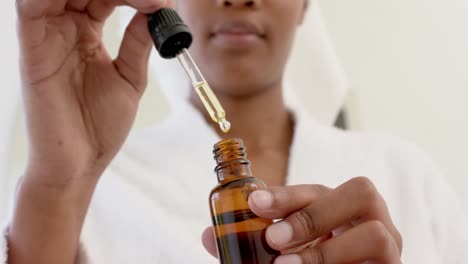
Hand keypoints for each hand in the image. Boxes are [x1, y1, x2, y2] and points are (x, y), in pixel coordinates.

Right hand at [9, 1, 171, 262]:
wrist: (80, 164)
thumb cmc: (100, 126)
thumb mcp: (130, 78)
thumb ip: (137, 42)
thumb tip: (157, 9)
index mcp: (85, 34)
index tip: (163, 3)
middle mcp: (64, 29)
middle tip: (154, 0)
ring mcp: (47, 36)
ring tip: (138, 0)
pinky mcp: (33, 48)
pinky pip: (33, 7)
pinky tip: (101, 0)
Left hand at [202, 177, 401, 263]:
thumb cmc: (311, 263)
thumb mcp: (282, 251)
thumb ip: (251, 243)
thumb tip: (211, 235)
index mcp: (341, 208)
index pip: (319, 188)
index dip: (287, 194)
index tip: (254, 203)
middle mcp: (370, 220)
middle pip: (360, 192)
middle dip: (313, 213)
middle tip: (274, 240)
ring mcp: (389, 247)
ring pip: (375, 232)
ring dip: (326, 251)